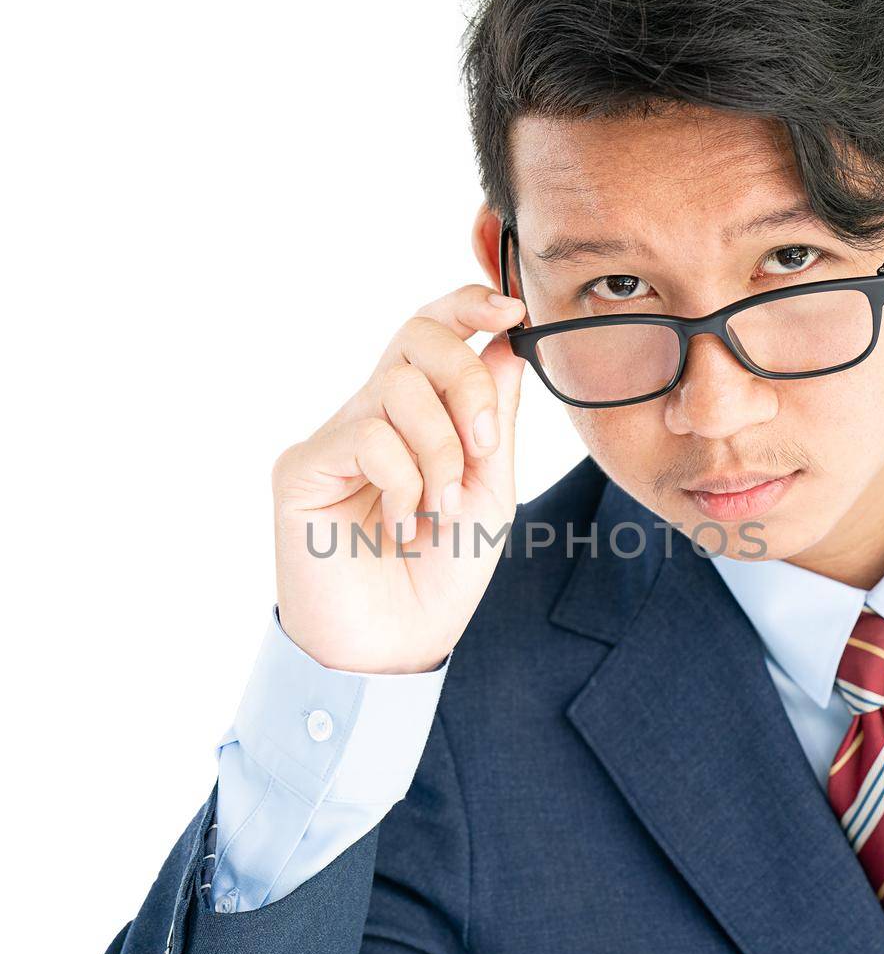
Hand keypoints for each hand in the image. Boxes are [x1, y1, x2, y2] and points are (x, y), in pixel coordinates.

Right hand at [271, 282, 526, 672]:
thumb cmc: (437, 577)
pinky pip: (368, 436)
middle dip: (468, 382)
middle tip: (485, 445)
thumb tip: (505, 344)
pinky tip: (398, 527)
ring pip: (398, 387)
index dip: (467, 305)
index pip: (433, 330)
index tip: (512, 310)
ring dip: (440, 450)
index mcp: (418, 415)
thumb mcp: (488, 493)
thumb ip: (495, 422)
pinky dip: (403, 483)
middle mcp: (372, 414)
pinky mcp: (302, 467)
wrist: (393, 649)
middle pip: (418, 336)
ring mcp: (335, 438)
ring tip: (437, 509)